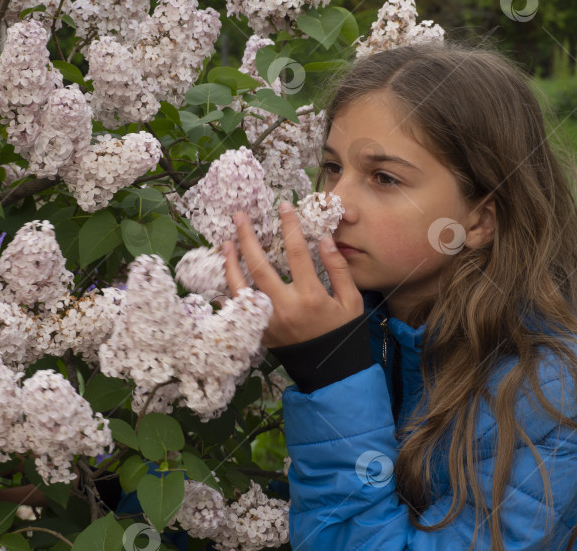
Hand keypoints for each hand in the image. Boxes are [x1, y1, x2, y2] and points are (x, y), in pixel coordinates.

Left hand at [222, 202, 362, 347]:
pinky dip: (229, 290)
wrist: (329, 369)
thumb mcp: (351, 300)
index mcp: (310, 297)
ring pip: (241, 287)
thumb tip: (325, 239)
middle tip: (239, 217)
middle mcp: (284, 308)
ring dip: (230, 263)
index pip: (296, 253)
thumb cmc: (341, 331)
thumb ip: (338, 268)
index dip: (289, 227)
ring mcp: (268, 321)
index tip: (283, 206)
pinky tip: (226, 274)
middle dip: (247, 238)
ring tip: (225, 242)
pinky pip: (238, 308)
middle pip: (259, 266)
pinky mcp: (259, 332)